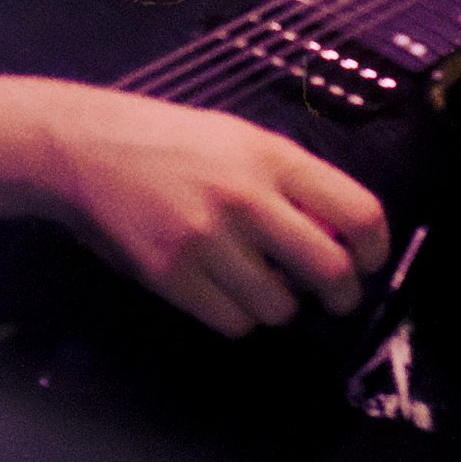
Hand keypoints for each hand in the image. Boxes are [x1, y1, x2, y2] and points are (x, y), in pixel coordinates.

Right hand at [29, 85, 390, 339]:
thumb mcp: (240, 139)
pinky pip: (233, 322)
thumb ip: (292, 180)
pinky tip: (223, 290)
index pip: (357, 212)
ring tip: (261, 282)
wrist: (85, 148)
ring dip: (281, 305)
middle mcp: (246, 197)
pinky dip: (238, 315)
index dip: (375, 248)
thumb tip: (342, 236)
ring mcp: (207, 240)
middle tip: (334, 296)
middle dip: (342, 294)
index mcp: (272, 156)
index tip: (368, 261)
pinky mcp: (172, 276)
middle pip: (329, 269)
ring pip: (280, 307)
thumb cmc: (170, 141)